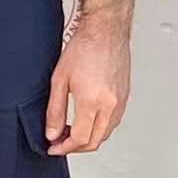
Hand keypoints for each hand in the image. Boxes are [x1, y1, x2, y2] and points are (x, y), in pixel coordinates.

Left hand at [47, 14, 131, 156]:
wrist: (106, 30)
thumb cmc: (84, 47)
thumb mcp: (59, 80)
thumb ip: (55, 111)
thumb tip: (52, 133)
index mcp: (93, 101)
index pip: (79, 139)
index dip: (64, 148)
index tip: (54, 147)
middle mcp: (111, 104)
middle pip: (95, 141)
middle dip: (76, 147)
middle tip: (60, 142)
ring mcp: (121, 101)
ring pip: (106, 133)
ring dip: (89, 138)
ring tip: (72, 131)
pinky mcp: (125, 96)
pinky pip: (114, 121)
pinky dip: (100, 128)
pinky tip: (87, 120)